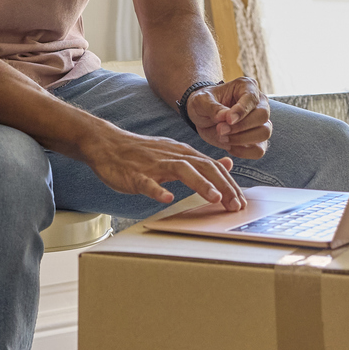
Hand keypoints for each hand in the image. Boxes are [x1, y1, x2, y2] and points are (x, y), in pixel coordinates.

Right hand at [77, 124, 245, 209]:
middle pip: (204, 167)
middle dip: (223, 186)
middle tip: (235, 205)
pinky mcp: (135, 174)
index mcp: (183, 153)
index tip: (241, 202)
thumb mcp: (175, 153)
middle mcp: (172, 156)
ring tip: (214, 198)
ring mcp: (153, 164)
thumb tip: (228, 164)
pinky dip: (158, 190)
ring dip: (200, 184)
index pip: (213, 167)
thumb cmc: (141, 154)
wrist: (107, 144)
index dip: (229, 184)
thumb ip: (201, 161)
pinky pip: (147, 182)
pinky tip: (167, 198)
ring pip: (181, 170)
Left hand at [187, 77, 271, 158]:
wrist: (202, 115)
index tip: (227, 120)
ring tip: (222, 137)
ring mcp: (261, 122)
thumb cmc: (203, 102)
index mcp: (247, 87)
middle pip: (262, 117)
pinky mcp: (257, 139)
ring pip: (264, 133)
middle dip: (240, 127)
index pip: (252, 99)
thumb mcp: (201, 101)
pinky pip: (259, 150)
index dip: (241, 111)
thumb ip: (213, 108)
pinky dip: (243, 151)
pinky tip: (228, 146)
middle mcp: (259, 103)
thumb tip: (226, 118)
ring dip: (241, 139)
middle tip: (220, 129)